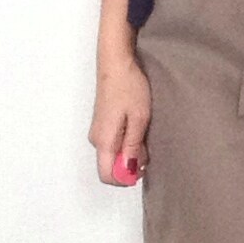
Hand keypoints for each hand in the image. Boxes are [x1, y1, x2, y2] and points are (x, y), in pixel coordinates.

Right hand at [88, 56, 150, 186]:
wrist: (116, 63)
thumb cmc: (129, 87)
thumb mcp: (138, 119)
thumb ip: (132, 147)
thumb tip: (128, 169)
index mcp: (104, 140)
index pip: (107, 176)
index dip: (125, 179)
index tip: (141, 169)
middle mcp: (96, 139)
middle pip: (111, 166)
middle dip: (130, 164)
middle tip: (146, 146)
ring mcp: (98, 131)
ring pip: (113, 155)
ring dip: (130, 152)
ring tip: (143, 132)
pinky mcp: (103, 124)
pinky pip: (113, 143)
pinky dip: (126, 142)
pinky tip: (137, 127)